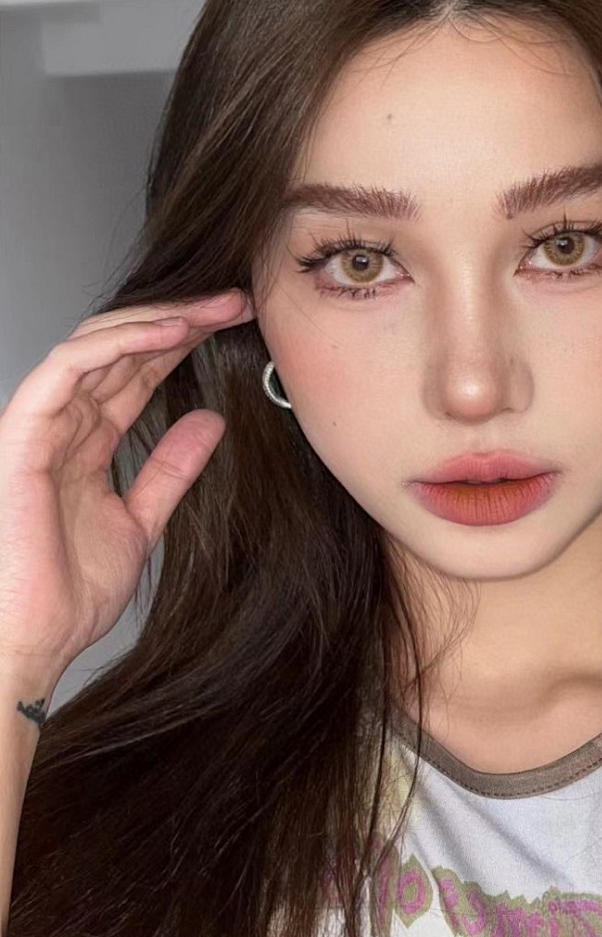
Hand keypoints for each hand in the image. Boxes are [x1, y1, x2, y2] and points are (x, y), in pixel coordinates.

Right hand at [0, 290, 254, 682]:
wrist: (32, 642)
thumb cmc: (67, 591)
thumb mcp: (141, 520)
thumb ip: (170, 469)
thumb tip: (210, 421)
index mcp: (86, 442)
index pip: (137, 373)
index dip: (184, 343)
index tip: (234, 327)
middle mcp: (63, 425)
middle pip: (123, 350)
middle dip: (180, 320)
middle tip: (235, 303)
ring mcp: (39, 426)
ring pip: (97, 345)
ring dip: (159, 319)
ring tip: (214, 309)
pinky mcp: (22, 434)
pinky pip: (67, 369)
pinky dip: (119, 343)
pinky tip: (170, 332)